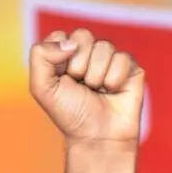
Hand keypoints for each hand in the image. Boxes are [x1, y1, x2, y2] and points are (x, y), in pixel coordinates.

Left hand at [28, 28, 143, 150]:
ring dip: (96, 75)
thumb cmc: (69, 113)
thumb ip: (40, 56)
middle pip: (82, 36)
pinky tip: (113, 91)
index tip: (61, 78)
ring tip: (96, 90)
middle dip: (78, 65)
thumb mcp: (41, 87)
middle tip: (80, 85)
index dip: (59, 57)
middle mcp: (87, 53)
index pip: (59, 36)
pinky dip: (114, 79)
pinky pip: (122, 58)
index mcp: (64, 55)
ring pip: (104, 46)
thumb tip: (70, 42)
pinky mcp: (130, 66)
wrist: (97, 136)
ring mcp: (109, 58)